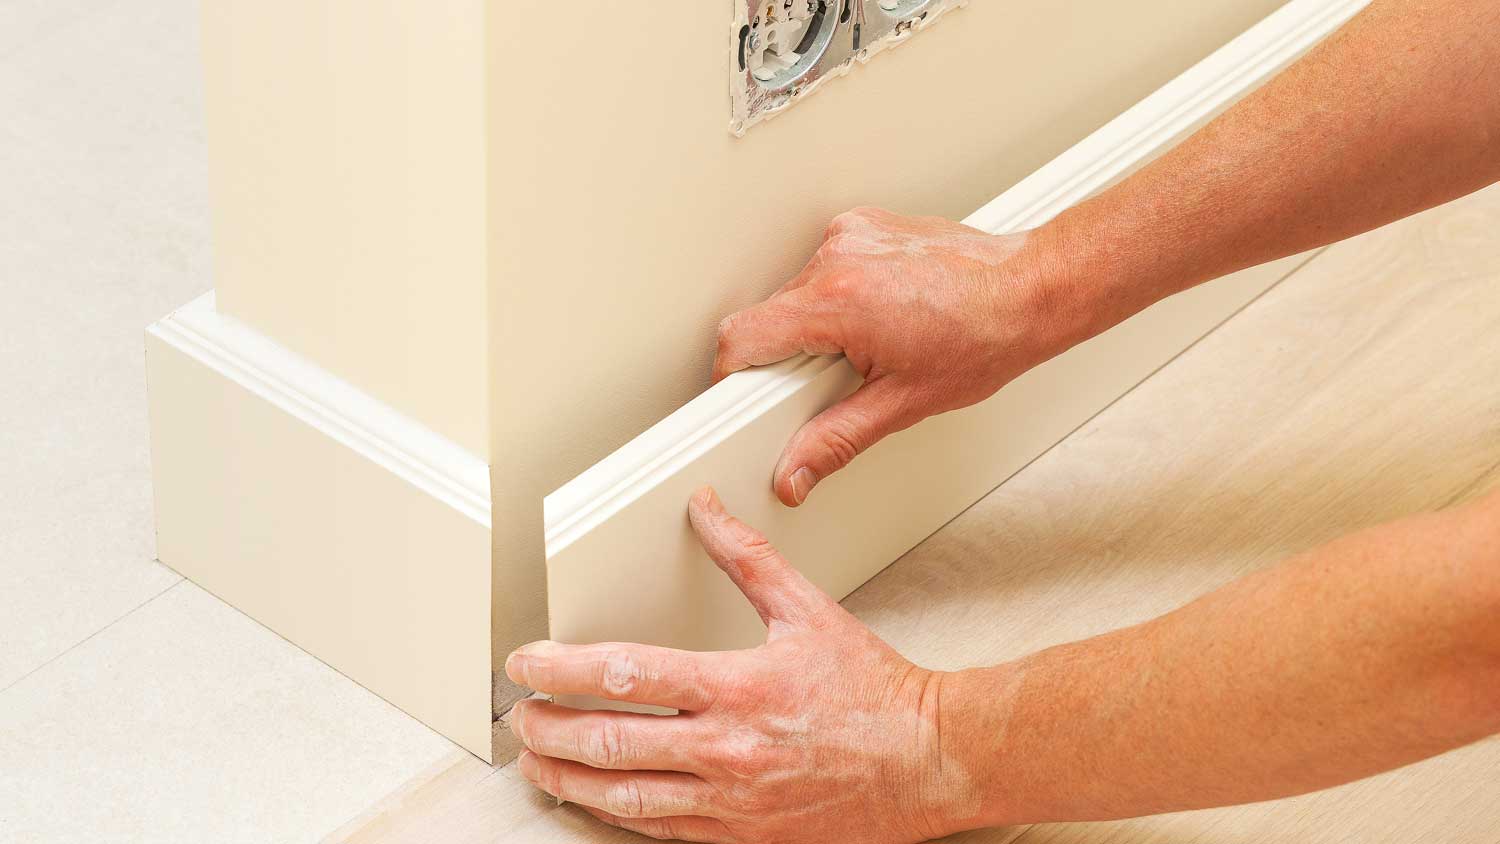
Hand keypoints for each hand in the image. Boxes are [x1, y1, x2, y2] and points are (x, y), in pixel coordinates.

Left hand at [505, 487, 973, 843]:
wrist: (929, 762)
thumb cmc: (875, 693)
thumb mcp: (808, 611)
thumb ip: (746, 558)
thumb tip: (706, 510)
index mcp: (739, 687)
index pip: (629, 675)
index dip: (564, 669)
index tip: (529, 663)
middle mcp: (729, 750)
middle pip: (611, 743)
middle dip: (550, 730)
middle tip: (519, 717)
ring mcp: (733, 802)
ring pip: (626, 798)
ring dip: (570, 779)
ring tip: (537, 764)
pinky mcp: (743, 836)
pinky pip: (664, 831)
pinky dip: (618, 816)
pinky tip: (596, 802)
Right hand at [713, 206, 1079, 506]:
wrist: (1031, 291)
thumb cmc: (984, 337)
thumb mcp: (903, 404)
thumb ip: (833, 441)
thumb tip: (794, 474)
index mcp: (836, 300)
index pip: (742, 336)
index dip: (733, 375)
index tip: (743, 395)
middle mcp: (837, 256)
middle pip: (768, 316)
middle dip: (789, 356)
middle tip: (838, 378)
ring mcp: (852, 234)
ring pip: (796, 291)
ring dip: (816, 325)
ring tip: (872, 343)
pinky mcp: (866, 225)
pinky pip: (826, 267)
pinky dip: (840, 296)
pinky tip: (883, 314)